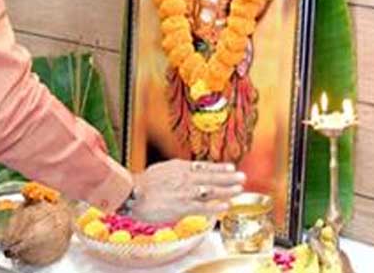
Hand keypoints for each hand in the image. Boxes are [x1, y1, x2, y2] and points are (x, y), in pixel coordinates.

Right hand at [129, 159, 244, 221]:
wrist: (131, 193)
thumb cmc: (142, 183)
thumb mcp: (161, 169)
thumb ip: (175, 171)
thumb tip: (183, 172)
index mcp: (180, 168)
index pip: (205, 167)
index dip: (219, 168)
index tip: (231, 168)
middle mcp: (186, 178)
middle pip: (212, 177)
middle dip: (229, 178)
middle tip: (242, 177)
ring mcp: (186, 193)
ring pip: (211, 191)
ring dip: (227, 190)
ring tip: (238, 190)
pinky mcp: (183, 207)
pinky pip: (204, 207)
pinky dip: (216, 207)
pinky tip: (226, 206)